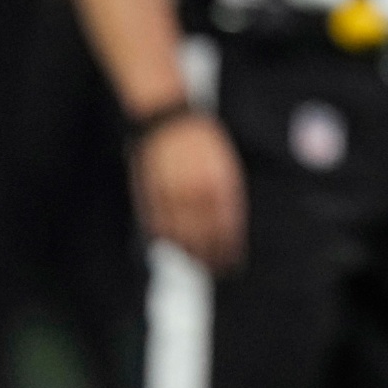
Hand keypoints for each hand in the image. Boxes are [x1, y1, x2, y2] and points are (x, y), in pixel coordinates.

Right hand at [135, 113, 244, 270]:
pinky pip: (157, 221)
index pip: (226, 223)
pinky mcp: (152, 191)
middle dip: (213, 255)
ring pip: (180, 232)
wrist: (169, 118)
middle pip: (205, 233)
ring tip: (198, 264)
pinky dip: (164, 237)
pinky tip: (171, 247)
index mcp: (218, 180)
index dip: (229, 246)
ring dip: (189, 252)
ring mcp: (171, 191)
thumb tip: (230, 220)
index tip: (235, 260)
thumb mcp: (221, 162)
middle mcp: (195, 189)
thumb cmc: (200, 137)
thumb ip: (224, 191)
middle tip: (221, 270)